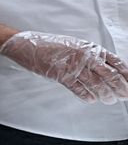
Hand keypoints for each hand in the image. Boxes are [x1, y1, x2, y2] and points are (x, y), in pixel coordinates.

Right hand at [0, 31, 127, 103]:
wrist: (26, 44)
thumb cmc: (49, 45)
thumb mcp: (74, 45)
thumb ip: (89, 55)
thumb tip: (106, 69)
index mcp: (89, 48)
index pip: (116, 62)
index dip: (126, 73)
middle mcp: (84, 56)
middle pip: (110, 75)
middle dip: (120, 87)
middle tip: (125, 95)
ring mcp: (73, 65)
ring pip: (97, 84)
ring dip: (105, 94)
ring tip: (110, 100)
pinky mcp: (61, 75)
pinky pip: (79, 89)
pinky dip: (87, 96)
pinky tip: (92, 99)